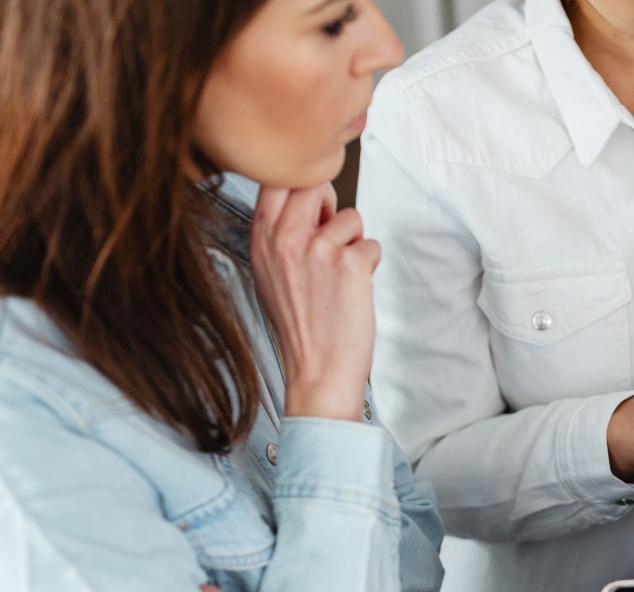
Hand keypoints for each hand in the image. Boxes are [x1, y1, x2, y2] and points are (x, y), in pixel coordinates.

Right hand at [250, 183, 380, 419]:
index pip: (277, 178)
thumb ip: (281, 234)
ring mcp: (318, 249)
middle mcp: (285, 239)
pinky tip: (355, 289)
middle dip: (331, 205)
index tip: (312, 203)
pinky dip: (371, 264)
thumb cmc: (299, 326)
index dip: (302, 184)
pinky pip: (372, 244)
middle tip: (332, 235)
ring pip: (351, 216)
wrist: (317, 370)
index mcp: (262, 239)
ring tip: (342, 274)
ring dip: (355, 242)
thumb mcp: (269, 273)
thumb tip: (308, 202)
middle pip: (315, 184)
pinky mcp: (350, 263)